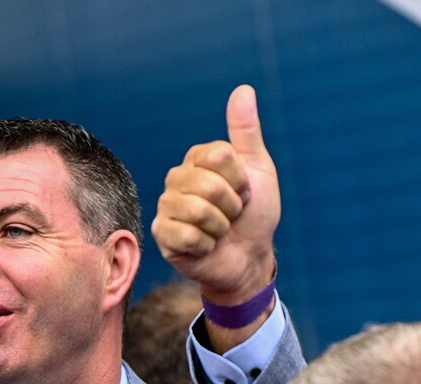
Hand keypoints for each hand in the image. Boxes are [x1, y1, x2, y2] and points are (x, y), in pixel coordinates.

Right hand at [152, 85, 279, 307]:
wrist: (250, 256)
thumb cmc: (255, 213)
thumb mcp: (258, 169)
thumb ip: (246, 132)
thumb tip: (244, 89)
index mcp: (198, 159)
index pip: (221, 156)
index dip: (241, 179)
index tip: (244, 190)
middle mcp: (177, 178)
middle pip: (210, 185)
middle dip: (233, 206)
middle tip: (234, 214)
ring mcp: (167, 206)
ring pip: (200, 211)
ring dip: (221, 227)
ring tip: (221, 230)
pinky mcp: (162, 234)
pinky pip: (187, 235)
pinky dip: (207, 245)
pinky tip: (206, 246)